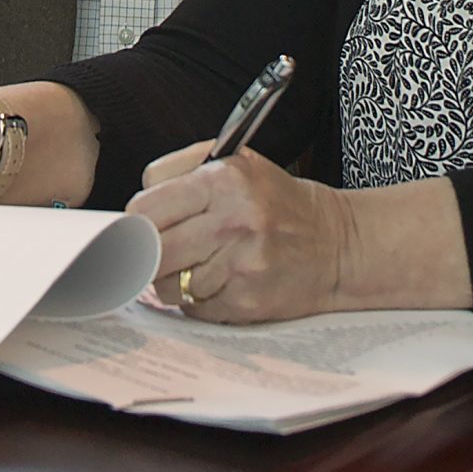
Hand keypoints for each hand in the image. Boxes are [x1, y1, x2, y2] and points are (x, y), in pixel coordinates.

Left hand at [127, 139, 350, 323]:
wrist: (337, 244)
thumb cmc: (279, 203)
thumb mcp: (237, 163)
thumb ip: (180, 170)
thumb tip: (135, 206)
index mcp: (223, 179)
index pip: (146, 207)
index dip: (136, 221)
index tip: (141, 227)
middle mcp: (232, 221)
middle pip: (152, 250)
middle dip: (147, 254)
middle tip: (156, 251)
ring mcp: (240, 265)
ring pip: (168, 284)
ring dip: (174, 279)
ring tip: (196, 266)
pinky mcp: (246, 302)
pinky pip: (194, 308)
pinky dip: (198, 300)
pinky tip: (219, 283)